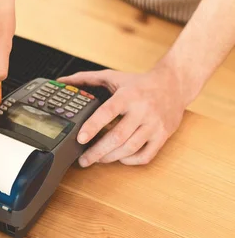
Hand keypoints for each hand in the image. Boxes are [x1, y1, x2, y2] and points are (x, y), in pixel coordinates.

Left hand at [57, 67, 187, 165]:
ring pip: (131, 148)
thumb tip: (62, 80)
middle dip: (98, 151)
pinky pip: (146, 155)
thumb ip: (86, 79)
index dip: (93, 127)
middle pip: (118, 136)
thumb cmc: (139, 83)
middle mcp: (142, 110)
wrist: (175, 84)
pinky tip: (120, 158)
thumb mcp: (113, 77)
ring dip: (111, 158)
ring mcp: (154, 124)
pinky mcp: (163, 135)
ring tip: (98, 159)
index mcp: (128, 96)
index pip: (108, 112)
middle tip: (84, 160)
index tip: (80, 138)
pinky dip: (130, 161)